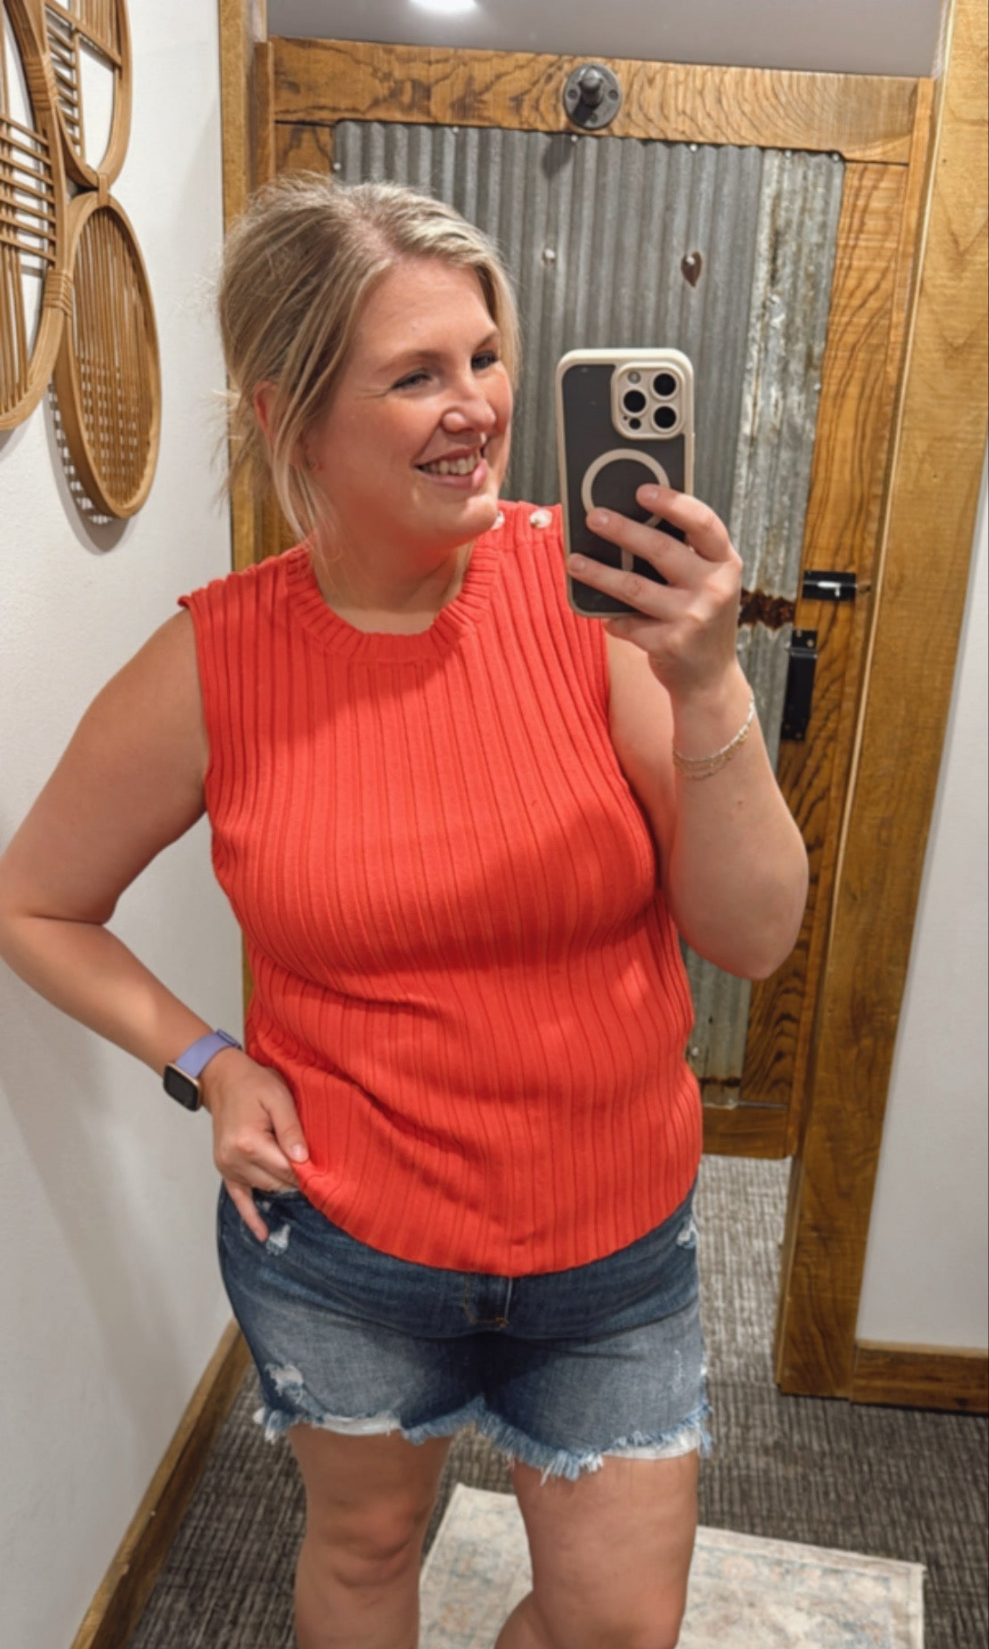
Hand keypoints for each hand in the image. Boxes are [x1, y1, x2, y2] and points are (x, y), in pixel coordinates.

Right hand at [199, 1047, 308, 1240]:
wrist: (222, 1078)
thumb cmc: (252, 1083)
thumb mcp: (278, 1097)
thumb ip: (291, 1128)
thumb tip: (303, 1159)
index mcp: (249, 1142)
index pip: (288, 1169)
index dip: (309, 1171)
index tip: (329, 1172)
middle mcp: (235, 1159)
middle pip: (278, 1181)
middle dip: (298, 1178)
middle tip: (321, 1173)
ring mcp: (227, 1166)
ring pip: (265, 1187)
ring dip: (282, 1184)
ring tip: (304, 1182)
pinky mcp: (224, 1168)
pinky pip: (238, 1198)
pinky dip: (250, 1216)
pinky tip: (262, 1233)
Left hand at [566, 486, 742, 702]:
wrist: (708, 678)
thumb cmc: (699, 617)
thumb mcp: (706, 582)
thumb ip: (682, 555)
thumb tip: (628, 519)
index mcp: (725, 563)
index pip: (702, 522)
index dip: (672, 503)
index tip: (642, 490)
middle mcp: (715, 588)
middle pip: (660, 549)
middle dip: (621, 530)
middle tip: (593, 517)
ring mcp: (693, 618)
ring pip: (633, 587)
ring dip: (598, 573)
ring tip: (574, 561)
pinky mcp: (670, 644)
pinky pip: (627, 623)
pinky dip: (612, 619)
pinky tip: (604, 616)